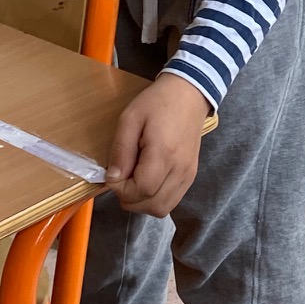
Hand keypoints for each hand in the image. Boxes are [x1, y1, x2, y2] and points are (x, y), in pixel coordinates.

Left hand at [106, 72, 210, 218]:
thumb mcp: (130, 119)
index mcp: (164, 153)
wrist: (188, 95)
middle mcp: (180, 169)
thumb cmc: (157, 103)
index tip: (114, 174)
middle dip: (130, 199)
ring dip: (142, 202)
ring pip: (162, 208)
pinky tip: (147, 181)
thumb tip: (113, 179)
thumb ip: (121, 150)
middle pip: (152, 205)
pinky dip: (154, 199)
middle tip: (122, 177)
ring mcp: (188, 175)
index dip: (121, 189)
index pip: (141, 190)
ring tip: (133, 181)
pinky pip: (171, 201)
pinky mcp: (190, 176)